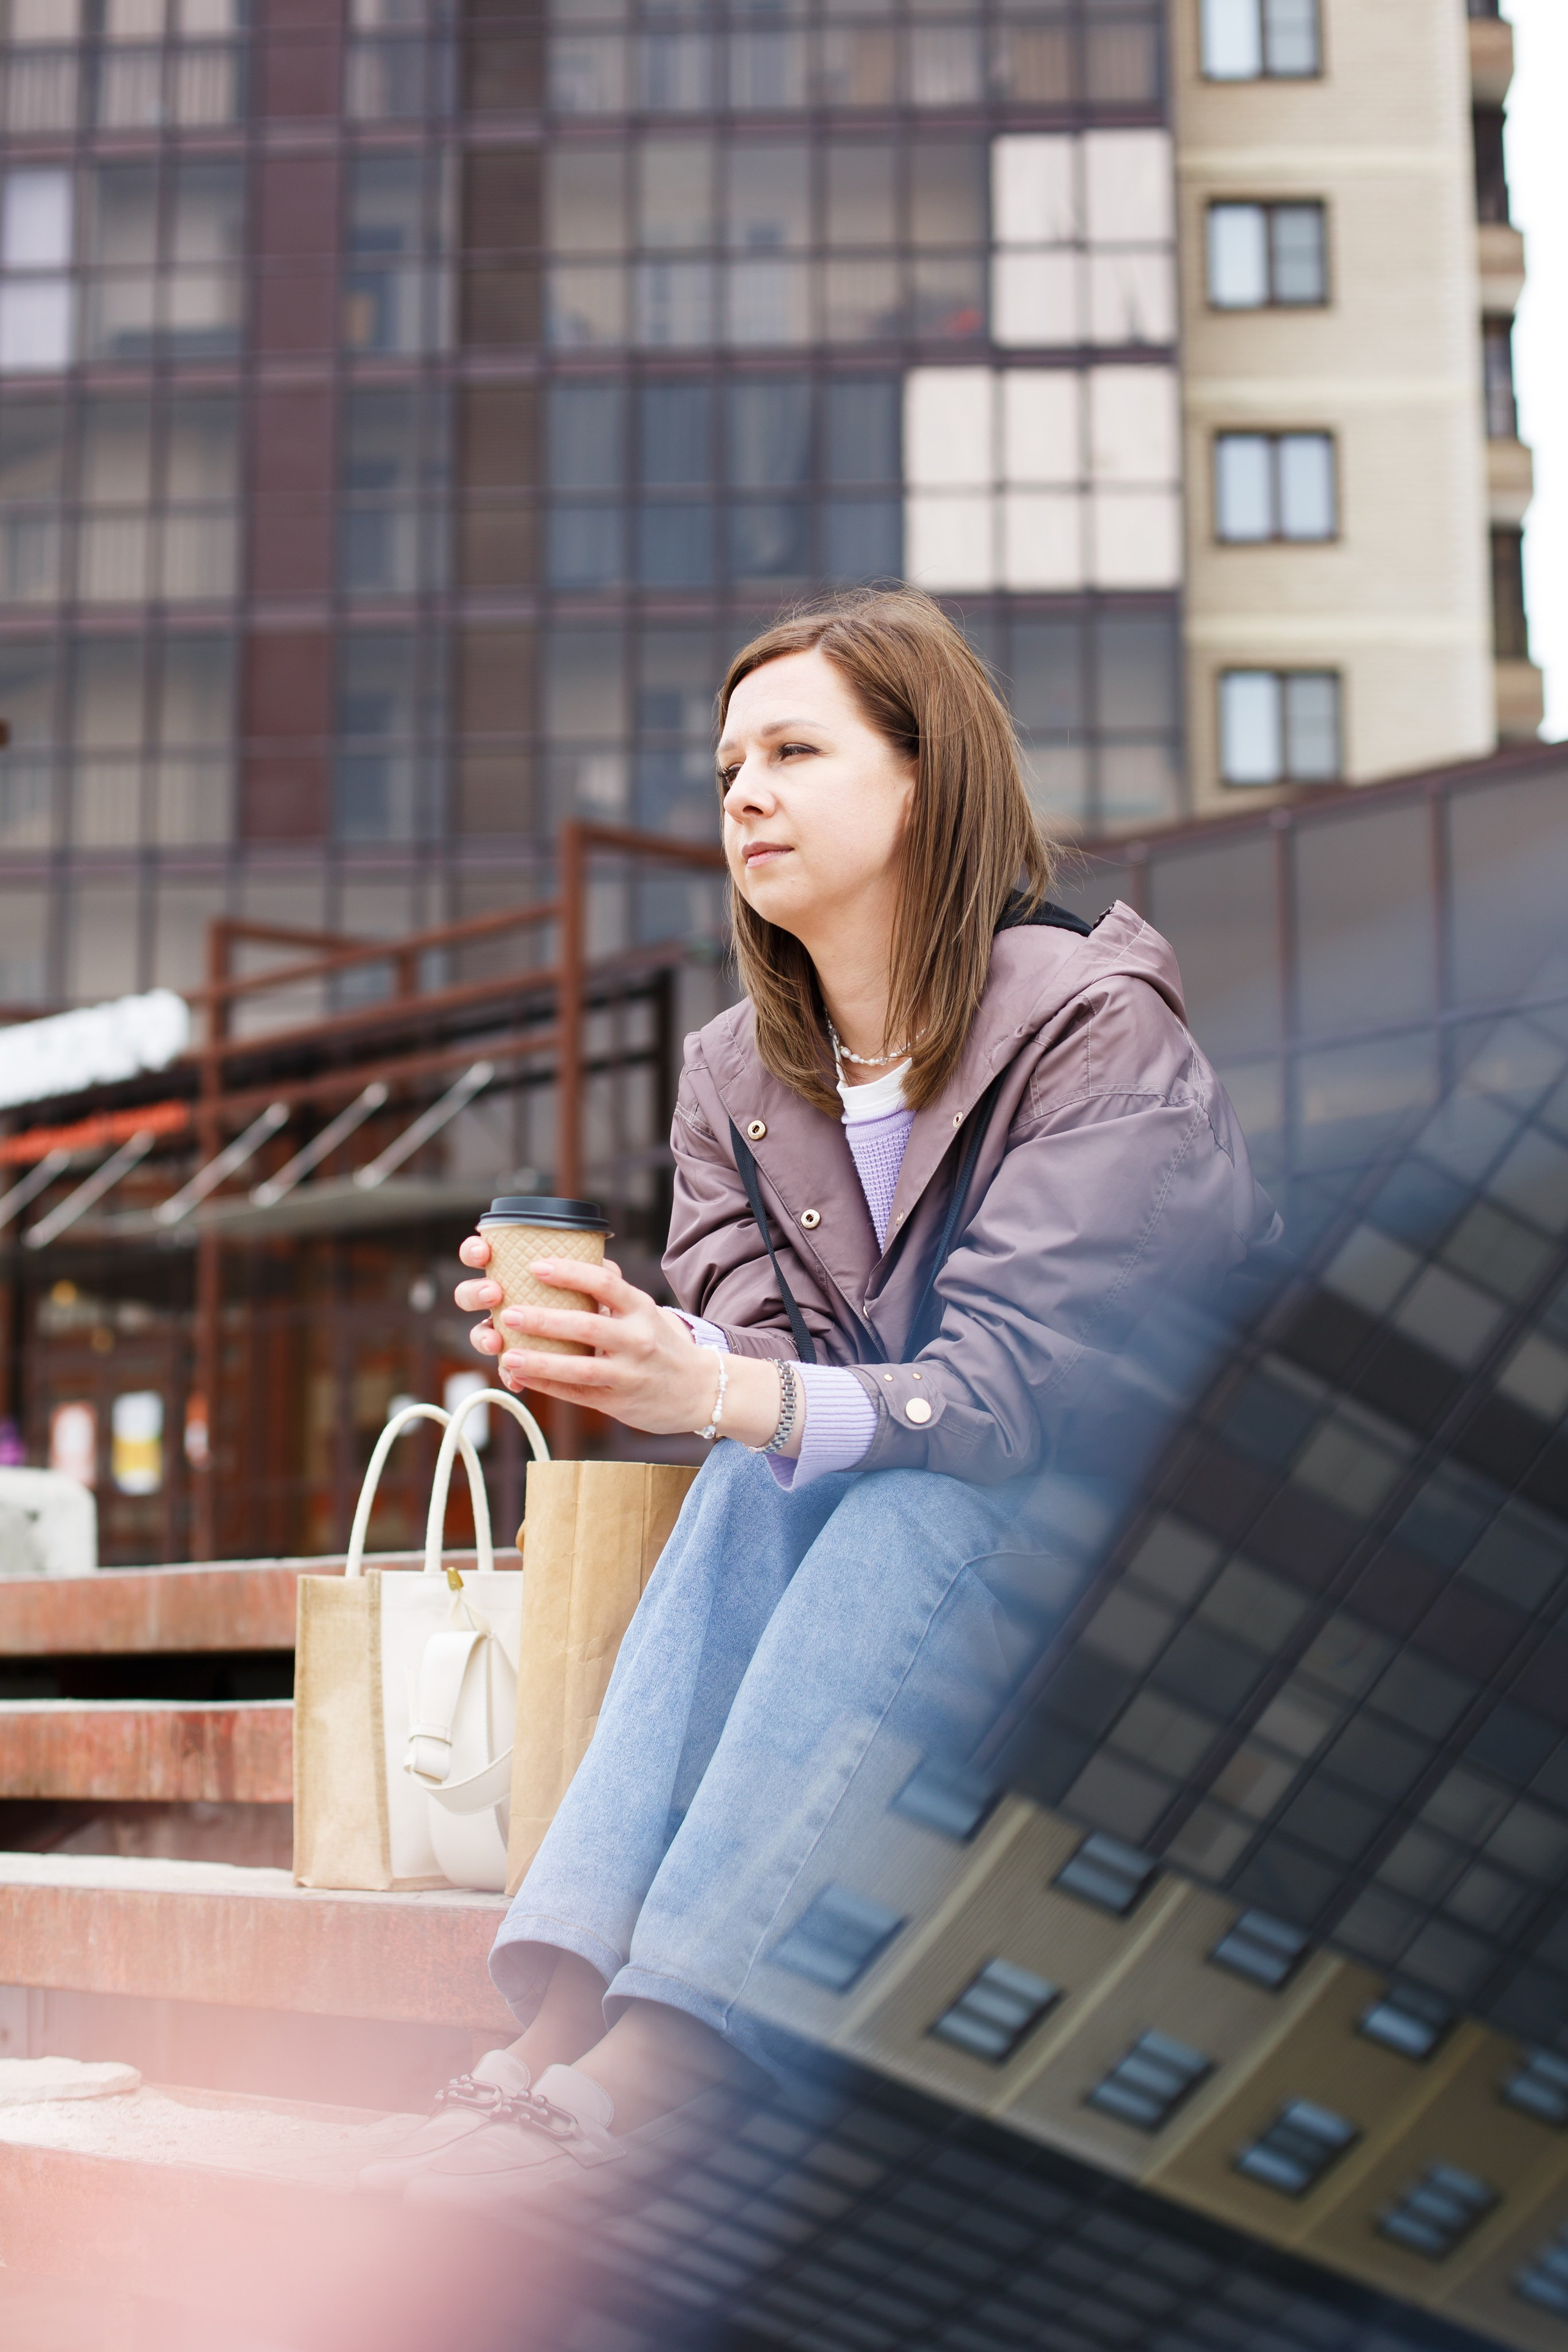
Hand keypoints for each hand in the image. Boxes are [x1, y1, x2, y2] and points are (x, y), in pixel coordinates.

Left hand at [453, 1233, 802, 1449]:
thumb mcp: (647, 1311)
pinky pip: (576, 1394)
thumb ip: (616, 1290)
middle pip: (587, 1327)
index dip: (570, 1273)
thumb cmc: (664, 1345)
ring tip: (508, 1354)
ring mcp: (628, 1374)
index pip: (606, 1284)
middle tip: (509, 1311)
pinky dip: (546, 1385)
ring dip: (540, 1361)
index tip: (536, 1266)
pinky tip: (521, 1376)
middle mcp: (637, 1340)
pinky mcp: (618, 1403)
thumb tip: (587, 1257)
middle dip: (545, 1320)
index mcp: (642, 1310)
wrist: (701, 1391)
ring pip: (579, 1369)